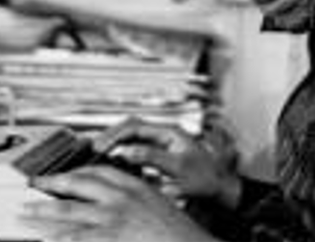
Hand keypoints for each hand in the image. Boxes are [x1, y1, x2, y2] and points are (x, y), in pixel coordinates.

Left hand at [21, 165, 218, 241]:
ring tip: (25, 213)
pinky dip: (58, 237)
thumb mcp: (160, 206)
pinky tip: (44, 238)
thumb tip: (121, 205)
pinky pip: (77, 237)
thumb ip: (139, 201)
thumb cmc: (180, 234)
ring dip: (44, 211)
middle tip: (33, 185)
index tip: (66, 173)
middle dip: (52, 183)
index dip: (78, 171)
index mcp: (136, 187)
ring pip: (70, 210)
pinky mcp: (111, 237)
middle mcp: (122, 198)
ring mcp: (114, 218)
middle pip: (78, 184)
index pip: (101, 170)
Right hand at [92, 117, 242, 207]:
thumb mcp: (178, 168)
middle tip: (94, 148)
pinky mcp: (158, 155)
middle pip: (130, 126)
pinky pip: (135, 146)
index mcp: (169, 132)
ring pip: (131, 136)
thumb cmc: (205, 178)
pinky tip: (112, 158)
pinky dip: (121, 149)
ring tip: (98, 151)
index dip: (116, 135)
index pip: (136, 126)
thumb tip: (126, 151)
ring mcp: (161, 143)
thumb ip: (152, 157)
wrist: (220, 188)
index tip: (102, 147)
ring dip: (114, 141)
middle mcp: (164, 134)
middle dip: (111, 135)